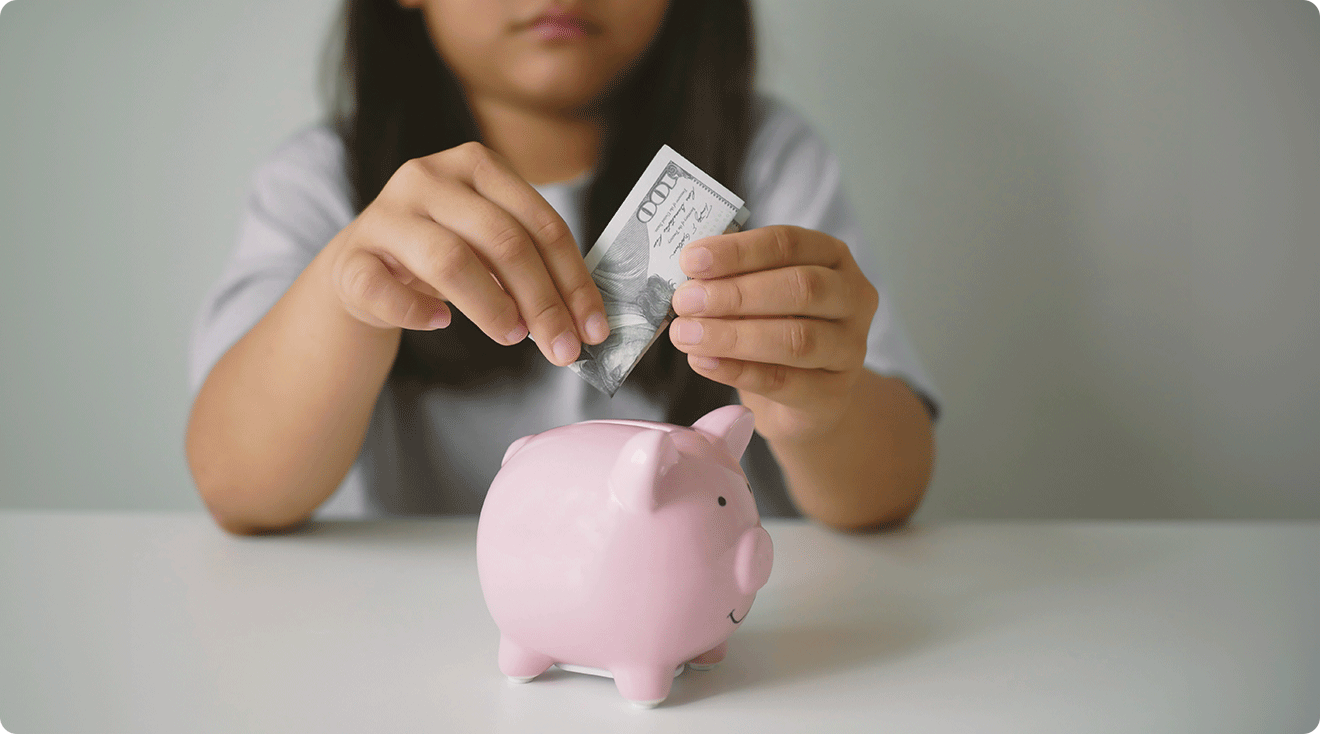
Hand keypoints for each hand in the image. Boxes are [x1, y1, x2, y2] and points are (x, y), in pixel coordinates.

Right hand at [323, 142, 608, 365]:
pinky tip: (440, 322)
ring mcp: (384, 215)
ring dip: (491, 307)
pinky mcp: (350, 258)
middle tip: (563, 349)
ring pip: (449, 260)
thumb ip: (533, 263)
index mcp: (476, 164)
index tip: (594, 327)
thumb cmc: (444, 254)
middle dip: (543, 302)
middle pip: (502, 240)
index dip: (574, 280)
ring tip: (513, 337)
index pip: (541, 223)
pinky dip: (418, 313)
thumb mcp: (491, 243)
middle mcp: (427, 177)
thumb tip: (585, 318)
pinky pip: (386, 290)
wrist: (363, 267)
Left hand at [668, 225, 878, 440]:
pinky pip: (784, 381)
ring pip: (796, 338)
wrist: (804, 398)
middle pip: (801, 288)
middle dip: (736, 293)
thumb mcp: (759, 294)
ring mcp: (850, 348)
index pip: (789, 244)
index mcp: (832, 257)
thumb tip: (688, 278)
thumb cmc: (776, 328)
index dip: (738, 251)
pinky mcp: (834, 393)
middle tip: (685, 301)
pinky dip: (738, 371)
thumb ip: (732, 280)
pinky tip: (704, 362)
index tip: (691, 260)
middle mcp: (852, 297)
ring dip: (733, 335)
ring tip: (687, 335)